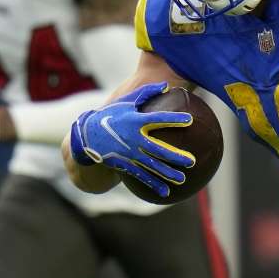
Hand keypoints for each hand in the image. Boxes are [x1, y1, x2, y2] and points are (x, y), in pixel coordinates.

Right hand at [69, 82, 194, 198]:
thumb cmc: (111, 115)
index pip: (158, 120)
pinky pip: (142, 177)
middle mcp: (134, 139)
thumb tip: (167, 85)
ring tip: (182, 180)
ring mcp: (129, 154)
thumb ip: (147, 92)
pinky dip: (153, 185)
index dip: (173, 119)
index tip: (189, 120)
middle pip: (158, 149)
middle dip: (175, 156)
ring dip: (167, 174)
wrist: (86, 135)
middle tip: (192, 161)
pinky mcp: (125, 165)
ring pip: (151, 166)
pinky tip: (166, 193)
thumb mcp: (126, 101)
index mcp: (135, 122)